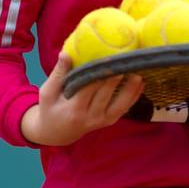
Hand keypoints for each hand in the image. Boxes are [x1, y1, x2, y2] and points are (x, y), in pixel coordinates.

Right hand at [20, 52, 143, 145]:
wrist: (56, 133)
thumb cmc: (50, 109)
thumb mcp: (47, 92)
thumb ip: (58, 74)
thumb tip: (65, 54)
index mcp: (74, 109)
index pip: (89, 88)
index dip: (99, 73)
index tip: (108, 58)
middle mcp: (89, 116)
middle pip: (106, 94)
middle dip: (117, 77)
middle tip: (126, 60)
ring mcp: (101, 121)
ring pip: (119, 104)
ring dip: (130, 88)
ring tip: (138, 71)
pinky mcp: (108, 121)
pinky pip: (123, 109)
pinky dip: (133, 96)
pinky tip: (141, 84)